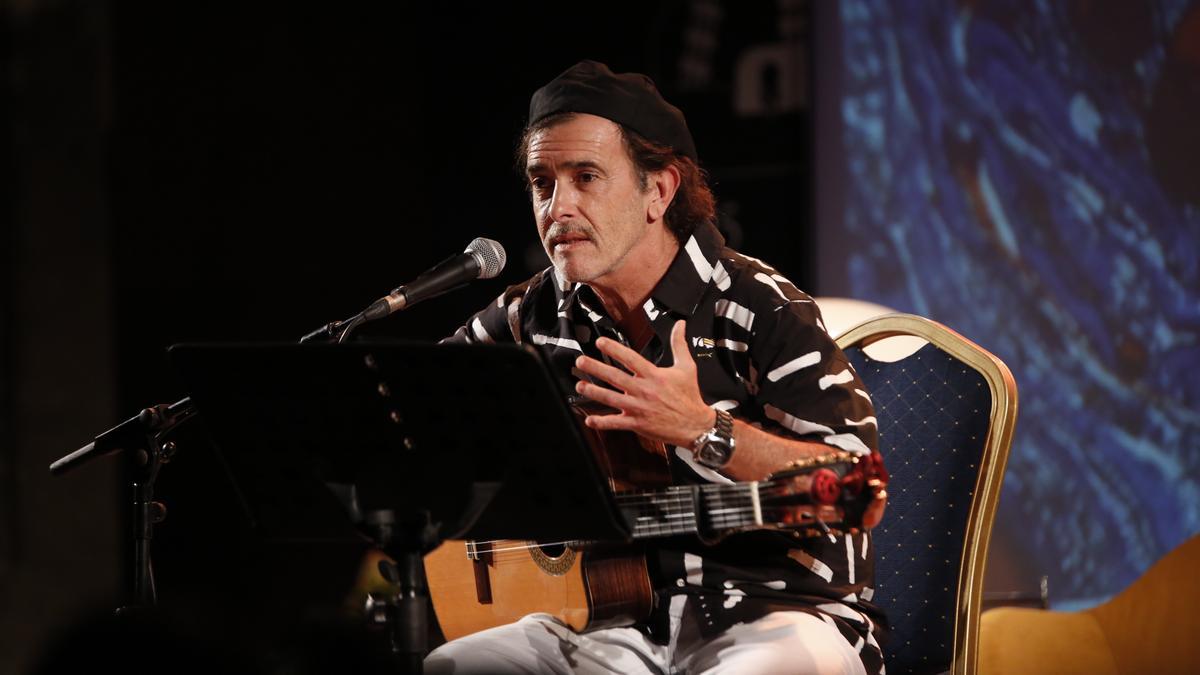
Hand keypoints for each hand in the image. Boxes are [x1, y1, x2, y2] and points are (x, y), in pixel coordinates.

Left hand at [574, 320, 714, 447]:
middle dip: (596, 368)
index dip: (614, 349)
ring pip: (611, 399)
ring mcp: (639, 408)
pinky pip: (616, 423)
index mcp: (654, 375)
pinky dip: (602, 422)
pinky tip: (590, 420)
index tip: (600, 342)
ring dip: (593, 392)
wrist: (695, 425)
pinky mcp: (638, 424)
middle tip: (581, 361)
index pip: (630, 359)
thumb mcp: (687, 367)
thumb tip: (681, 325)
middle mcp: (644, 390)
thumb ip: (679, 344)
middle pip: (615, 377)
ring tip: (579, 386)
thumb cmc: (689, 396)